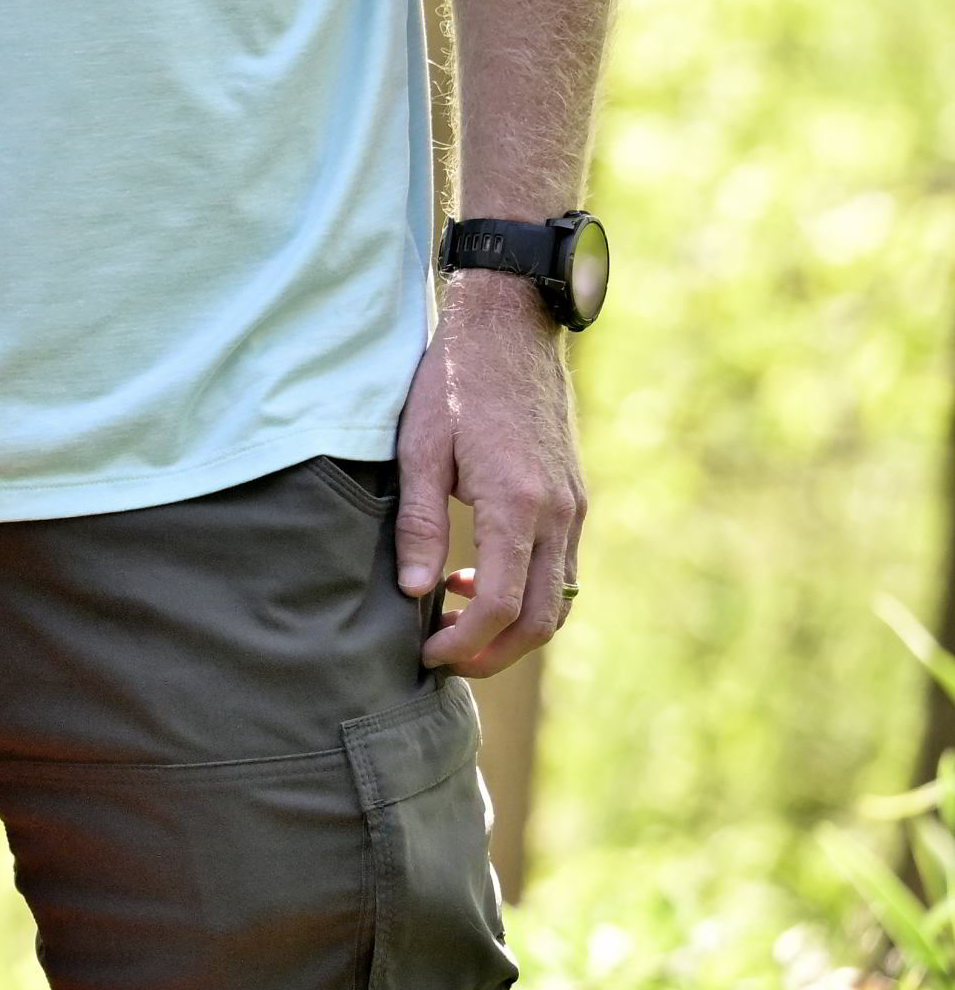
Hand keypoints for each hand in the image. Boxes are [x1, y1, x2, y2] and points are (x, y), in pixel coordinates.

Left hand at [397, 279, 583, 674]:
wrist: (510, 331)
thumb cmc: (453, 384)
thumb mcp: (418, 448)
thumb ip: (417, 523)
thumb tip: (414, 592)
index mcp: (517, 503)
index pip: (503, 604)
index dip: (465, 643)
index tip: (425, 655)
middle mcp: (558, 514)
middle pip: (542, 619)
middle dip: (494, 653)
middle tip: (442, 658)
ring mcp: (574, 509)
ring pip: (560, 600)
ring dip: (514, 628)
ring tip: (455, 621)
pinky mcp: (575, 500)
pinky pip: (562, 568)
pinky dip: (528, 593)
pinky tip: (477, 578)